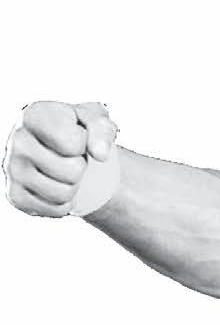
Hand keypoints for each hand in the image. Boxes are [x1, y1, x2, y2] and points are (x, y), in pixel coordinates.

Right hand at [4, 100, 117, 216]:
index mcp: (34, 114)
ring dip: (73, 186)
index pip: (74, 143)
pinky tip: (55, 185)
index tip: (76, 137)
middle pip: (72, 171)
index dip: (84, 144)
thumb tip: (101, 154)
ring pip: (63, 194)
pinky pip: (55, 210)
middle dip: (80, 167)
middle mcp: (17, 140)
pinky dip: (64, 202)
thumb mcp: (95, 120)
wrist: (59, 152)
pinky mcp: (15, 196)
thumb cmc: (77, 131)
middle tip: (70, 158)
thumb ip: (102, 129)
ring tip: (63, 172)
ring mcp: (12, 169)